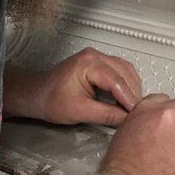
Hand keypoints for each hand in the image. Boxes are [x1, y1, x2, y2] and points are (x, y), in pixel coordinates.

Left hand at [3, 48, 142, 125]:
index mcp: (89, 64)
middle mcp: (95, 55)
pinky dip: (126, 84)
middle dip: (133, 93)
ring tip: (134, 107)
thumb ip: (106, 115)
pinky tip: (127, 98)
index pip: (117, 81)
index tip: (137, 114)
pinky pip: (120, 70)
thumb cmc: (52, 101)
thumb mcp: (80, 111)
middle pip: (125, 72)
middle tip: (138, 113)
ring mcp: (97, 57)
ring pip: (125, 70)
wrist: (37, 94)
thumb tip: (127, 119)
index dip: (129, 99)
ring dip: (132, 88)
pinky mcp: (98, 62)